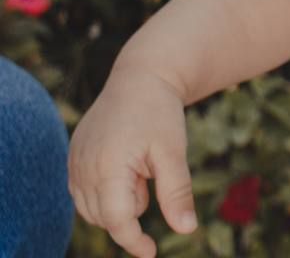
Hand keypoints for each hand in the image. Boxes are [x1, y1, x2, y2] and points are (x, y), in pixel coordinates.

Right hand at [68, 67, 197, 257]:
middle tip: (150, 171)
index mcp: (107, 167)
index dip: (133, 240)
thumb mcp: (173, 152)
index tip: (151, 252)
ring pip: (93, 208)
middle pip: (104, 217)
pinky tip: (126, 163)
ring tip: (138, 164)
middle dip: (132, 207)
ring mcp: (73, 163)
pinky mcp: (73, 159)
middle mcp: (82, 168)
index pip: (116, 219)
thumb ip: (177, 193)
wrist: (140, 79)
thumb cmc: (160, 114)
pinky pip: (86, 192)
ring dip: (119, 199)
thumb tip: (187, 229)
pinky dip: (108, 189)